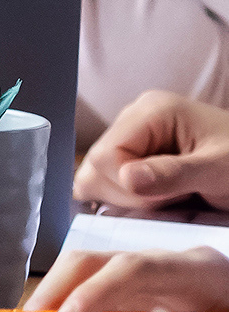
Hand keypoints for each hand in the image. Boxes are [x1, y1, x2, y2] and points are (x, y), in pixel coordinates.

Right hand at [75, 89, 228, 210]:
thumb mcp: (220, 170)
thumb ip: (174, 174)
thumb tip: (127, 179)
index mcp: (151, 111)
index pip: (105, 156)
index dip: (129, 186)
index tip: (170, 196)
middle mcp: (133, 119)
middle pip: (94, 167)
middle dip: (128, 194)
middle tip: (175, 197)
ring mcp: (130, 138)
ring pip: (95, 179)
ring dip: (129, 200)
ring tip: (171, 196)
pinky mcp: (131, 157)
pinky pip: (105, 184)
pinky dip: (126, 200)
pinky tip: (157, 199)